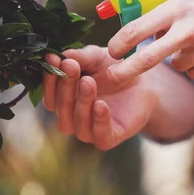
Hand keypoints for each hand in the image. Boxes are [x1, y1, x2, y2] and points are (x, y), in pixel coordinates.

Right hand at [42, 46, 157, 149]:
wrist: (144, 84)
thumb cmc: (114, 71)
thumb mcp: (97, 57)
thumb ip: (80, 57)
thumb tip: (61, 55)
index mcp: (63, 100)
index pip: (50, 94)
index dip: (49, 77)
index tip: (52, 58)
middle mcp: (71, 117)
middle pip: (59, 107)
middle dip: (64, 86)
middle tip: (71, 67)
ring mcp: (88, 130)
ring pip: (75, 123)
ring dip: (81, 102)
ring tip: (88, 82)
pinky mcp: (108, 139)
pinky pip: (100, 134)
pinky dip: (99, 120)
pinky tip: (101, 105)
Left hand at [107, 0, 193, 82]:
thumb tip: (149, 1)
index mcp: (178, 8)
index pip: (138, 29)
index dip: (120, 43)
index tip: (111, 51)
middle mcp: (187, 31)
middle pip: (147, 59)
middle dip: (125, 71)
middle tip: (112, 77)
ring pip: (176, 65)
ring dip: (179, 58)